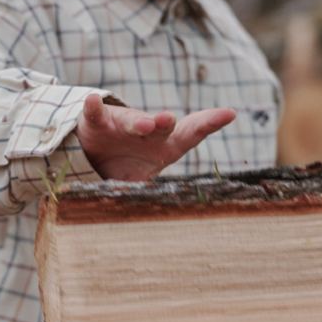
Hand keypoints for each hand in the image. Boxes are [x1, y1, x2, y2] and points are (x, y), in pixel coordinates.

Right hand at [77, 93, 236, 181]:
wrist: (94, 154)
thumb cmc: (127, 167)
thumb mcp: (140, 182)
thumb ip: (148, 194)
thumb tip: (162, 221)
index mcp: (165, 146)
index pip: (191, 133)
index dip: (210, 123)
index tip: (230, 113)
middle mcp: (148, 130)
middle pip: (162, 127)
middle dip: (166, 124)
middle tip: (170, 121)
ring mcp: (123, 124)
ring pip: (132, 120)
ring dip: (138, 122)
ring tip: (145, 125)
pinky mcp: (98, 121)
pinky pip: (96, 114)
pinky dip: (94, 108)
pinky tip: (92, 101)